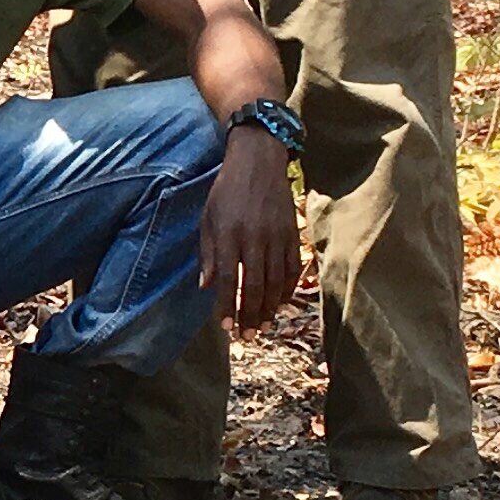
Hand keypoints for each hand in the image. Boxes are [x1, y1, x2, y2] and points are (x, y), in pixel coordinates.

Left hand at [200, 128, 302, 329]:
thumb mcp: (208, 218)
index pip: (227, 279)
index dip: (227, 306)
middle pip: (254, 286)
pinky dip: (287, 290)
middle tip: (247, 336)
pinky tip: (280, 304)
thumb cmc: (226, 191)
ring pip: (276, 282)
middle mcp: (254, 238)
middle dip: (250, 315)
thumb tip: (207, 287)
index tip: (225, 326)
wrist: (259, 162)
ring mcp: (277, 236)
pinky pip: (292, 269)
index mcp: (229, 234)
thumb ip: (208, 254)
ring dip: (270, 308)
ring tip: (263, 327)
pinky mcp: (293, 234)